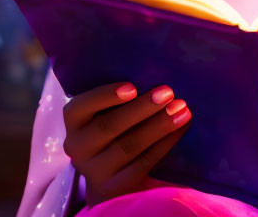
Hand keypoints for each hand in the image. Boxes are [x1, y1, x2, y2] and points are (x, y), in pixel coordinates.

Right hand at [62, 81, 191, 206]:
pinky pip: (142, 164)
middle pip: (109, 126)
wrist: (109, 171)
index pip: (81, 106)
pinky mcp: (113, 188)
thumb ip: (123, 93)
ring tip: (182, 109)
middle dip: (142, 108)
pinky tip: (181, 128)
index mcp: (74, 121)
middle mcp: (77, 146)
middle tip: (168, 92)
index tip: (133, 87)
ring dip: (159, 126)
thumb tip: (155, 69)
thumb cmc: (114, 122)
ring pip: (128, 146)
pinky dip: (164, 144)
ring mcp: (94, 170)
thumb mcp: (107, 108)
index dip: (106, 96)